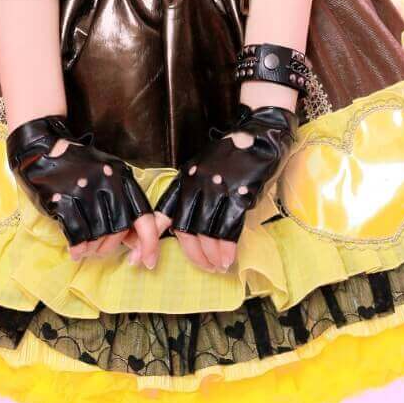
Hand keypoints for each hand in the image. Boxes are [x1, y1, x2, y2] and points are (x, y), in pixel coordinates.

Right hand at [6, 114, 159, 266]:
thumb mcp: (107, 175)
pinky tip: (75, 251)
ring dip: (93, 248)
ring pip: (98, 233)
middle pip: (119, 228)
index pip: (143, 213)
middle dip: (111, 246)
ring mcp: (84, 189)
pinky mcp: (63, 199)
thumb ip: (123, 204)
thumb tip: (137, 242)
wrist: (43, 149)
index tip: (149, 262)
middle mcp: (106, 181)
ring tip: (86, 250)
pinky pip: (77, 233)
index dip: (150, 242)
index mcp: (122, 175)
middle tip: (100, 251)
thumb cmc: (78, 166)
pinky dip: (78, 247)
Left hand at [152, 104, 298, 271]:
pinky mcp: (239, 194)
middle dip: (194, 253)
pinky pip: (229, 228)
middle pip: (187, 228)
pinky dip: (227, 247)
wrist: (259, 135)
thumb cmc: (229, 154)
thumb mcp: (201, 167)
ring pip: (208, 232)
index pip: (165, 212)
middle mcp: (197, 184)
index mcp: (185, 178)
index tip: (144, 259)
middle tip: (204, 267)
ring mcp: (217, 189)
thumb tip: (174, 224)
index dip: (154, 238)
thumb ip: (188, 193)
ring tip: (218, 267)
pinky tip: (228, 258)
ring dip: (212, 255)